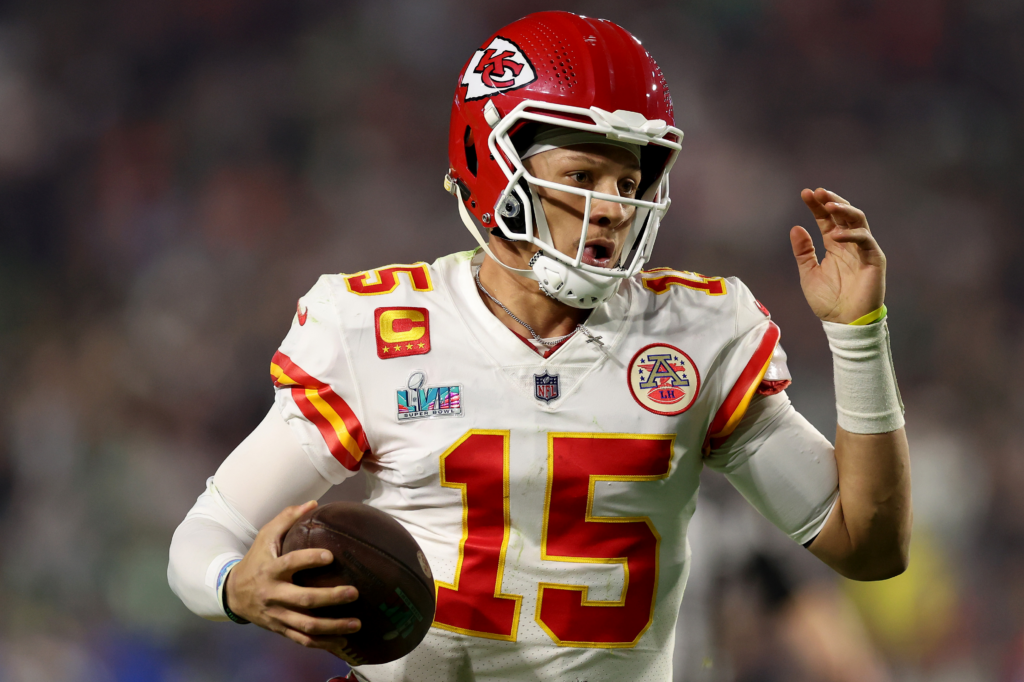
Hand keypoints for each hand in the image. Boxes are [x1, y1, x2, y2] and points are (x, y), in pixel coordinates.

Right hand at [225, 501, 361, 662]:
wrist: (233, 594)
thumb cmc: (256, 560)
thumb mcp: (265, 536)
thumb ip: (287, 518)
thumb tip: (314, 503)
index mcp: (271, 570)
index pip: (290, 564)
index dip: (308, 560)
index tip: (330, 556)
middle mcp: (274, 595)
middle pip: (303, 600)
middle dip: (330, 598)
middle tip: (354, 592)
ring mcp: (278, 615)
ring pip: (306, 625)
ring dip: (333, 626)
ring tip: (357, 623)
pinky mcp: (281, 629)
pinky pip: (303, 640)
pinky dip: (323, 643)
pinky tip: (343, 642)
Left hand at [790, 188, 884, 322]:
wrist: (843, 323)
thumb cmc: (828, 301)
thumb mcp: (808, 273)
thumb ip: (803, 251)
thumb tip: (796, 227)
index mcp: (835, 245)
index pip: (826, 219)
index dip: (816, 206)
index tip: (805, 193)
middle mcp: (850, 243)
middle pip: (843, 214)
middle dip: (831, 200)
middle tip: (817, 192)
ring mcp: (863, 249)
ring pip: (858, 220)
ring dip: (844, 210)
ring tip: (828, 205)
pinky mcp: (874, 259)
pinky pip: (865, 240)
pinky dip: (851, 235)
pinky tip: (836, 236)